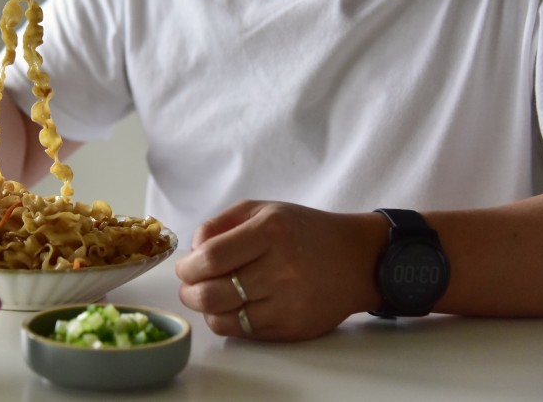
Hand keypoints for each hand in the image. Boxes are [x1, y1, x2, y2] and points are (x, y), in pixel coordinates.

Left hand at [175, 201, 385, 341]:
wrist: (357, 260)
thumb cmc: (303, 231)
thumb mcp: (262, 210)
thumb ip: (220, 224)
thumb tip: (192, 251)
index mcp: (270, 232)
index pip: (212, 258)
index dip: (188, 267)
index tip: (185, 267)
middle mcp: (280, 269)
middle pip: (212, 294)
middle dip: (189, 292)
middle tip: (189, 286)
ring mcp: (288, 303)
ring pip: (223, 318)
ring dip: (205, 309)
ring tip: (207, 296)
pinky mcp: (292, 328)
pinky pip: (243, 332)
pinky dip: (227, 321)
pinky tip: (231, 307)